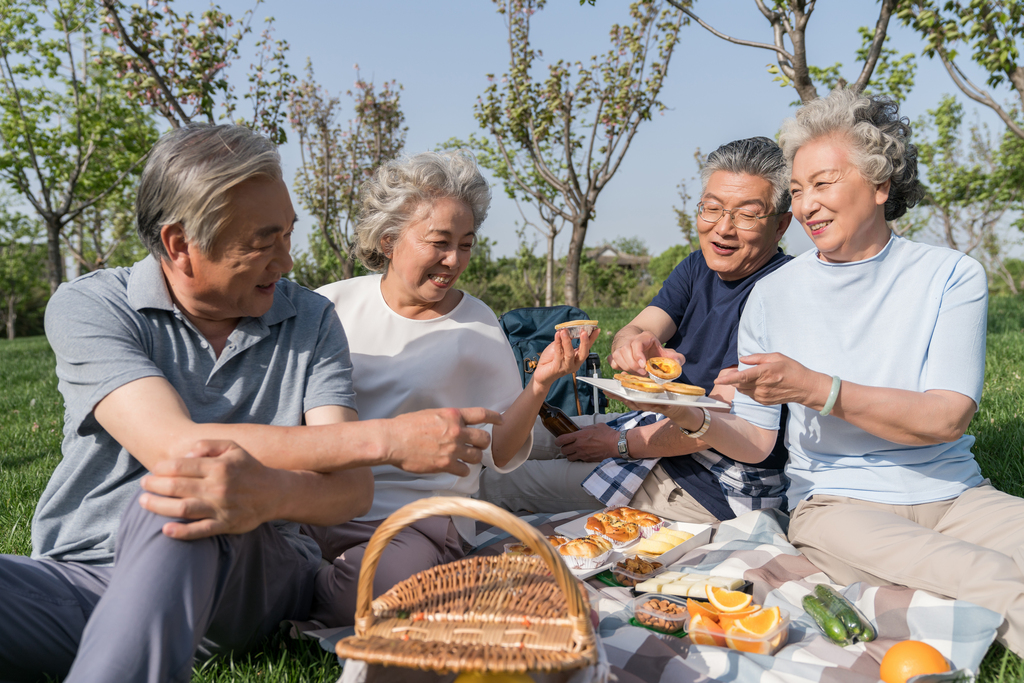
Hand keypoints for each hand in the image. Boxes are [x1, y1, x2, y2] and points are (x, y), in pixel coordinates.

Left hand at [139, 440, 277, 539]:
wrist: (274, 493)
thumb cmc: (249, 468)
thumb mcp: (233, 448)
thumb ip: (208, 445)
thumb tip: (184, 455)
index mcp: (219, 467)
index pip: (181, 466)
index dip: (161, 468)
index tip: (153, 470)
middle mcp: (218, 487)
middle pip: (176, 487)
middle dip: (154, 485)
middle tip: (142, 485)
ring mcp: (221, 508)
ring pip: (182, 508)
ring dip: (158, 506)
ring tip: (144, 502)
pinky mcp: (225, 525)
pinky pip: (200, 531)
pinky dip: (181, 532)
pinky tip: (166, 530)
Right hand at [383, 407, 501, 475]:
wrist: (392, 441)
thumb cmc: (405, 426)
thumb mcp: (430, 414)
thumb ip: (447, 419)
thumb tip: (454, 423)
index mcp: (452, 415)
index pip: (481, 414)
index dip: (495, 417)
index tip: (501, 420)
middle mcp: (456, 431)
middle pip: (484, 439)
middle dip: (483, 444)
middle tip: (477, 446)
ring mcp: (452, 449)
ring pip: (476, 457)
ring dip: (473, 458)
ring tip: (464, 458)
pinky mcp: (445, 465)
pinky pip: (464, 470)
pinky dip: (462, 470)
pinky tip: (456, 468)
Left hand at [533, 328, 598, 387]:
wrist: (541, 373)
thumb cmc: (550, 359)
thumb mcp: (560, 347)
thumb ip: (566, 340)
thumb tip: (570, 330)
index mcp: (577, 358)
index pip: (587, 347)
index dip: (592, 338)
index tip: (596, 329)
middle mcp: (574, 363)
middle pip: (583, 353)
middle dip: (585, 342)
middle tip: (584, 331)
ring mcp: (567, 367)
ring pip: (570, 354)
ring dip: (567, 341)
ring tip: (565, 331)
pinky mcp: (557, 368)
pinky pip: (558, 354)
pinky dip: (558, 343)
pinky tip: (557, 335)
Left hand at [556, 423, 619, 461]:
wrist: (616, 445)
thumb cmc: (607, 434)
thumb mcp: (596, 426)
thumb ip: (585, 427)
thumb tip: (579, 428)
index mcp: (579, 436)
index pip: (562, 440)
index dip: (557, 441)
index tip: (558, 441)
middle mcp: (579, 446)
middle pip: (563, 450)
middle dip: (563, 448)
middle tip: (566, 446)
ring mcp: (583, 454)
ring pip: (569, 458)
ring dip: (569, 455)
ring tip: (573, 451)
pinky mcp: (588, 460)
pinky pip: (578, 460)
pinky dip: (577, 458)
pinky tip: (581, 454)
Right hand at [609, 330, 683, 375]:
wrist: (637, 344)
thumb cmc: (651, 350)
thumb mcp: (663, 351)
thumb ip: (673, 356)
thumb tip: (679, 361)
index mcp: (643, 337)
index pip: (637, 343)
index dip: (638, 355)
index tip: (643, 365)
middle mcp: (629, 341)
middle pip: (625, 351)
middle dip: (634, 365)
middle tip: (643, 373)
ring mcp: (620, 347)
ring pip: (617, 357)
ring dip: (626, 367)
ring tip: (636, 372)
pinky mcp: (614, 354)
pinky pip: (613, 361)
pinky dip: (618, 367)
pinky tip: (626, 371)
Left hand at [718, 353, 828, 406]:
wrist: (805, 387)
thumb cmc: (792, 369)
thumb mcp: (776, 357)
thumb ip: (757, 358)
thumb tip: (742, 360)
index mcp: (765, 373)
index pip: (742, 377)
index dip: (728, 379)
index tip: (718, 380)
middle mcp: (762, 386)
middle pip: (739, 384)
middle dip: (732, 379)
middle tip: (732, 373)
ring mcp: (763, 396)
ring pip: (743, 390)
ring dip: (740, 384)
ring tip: (748, 377)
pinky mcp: (764, 402)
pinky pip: (750, 395)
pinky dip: (748, 389)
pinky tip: (756, 384)